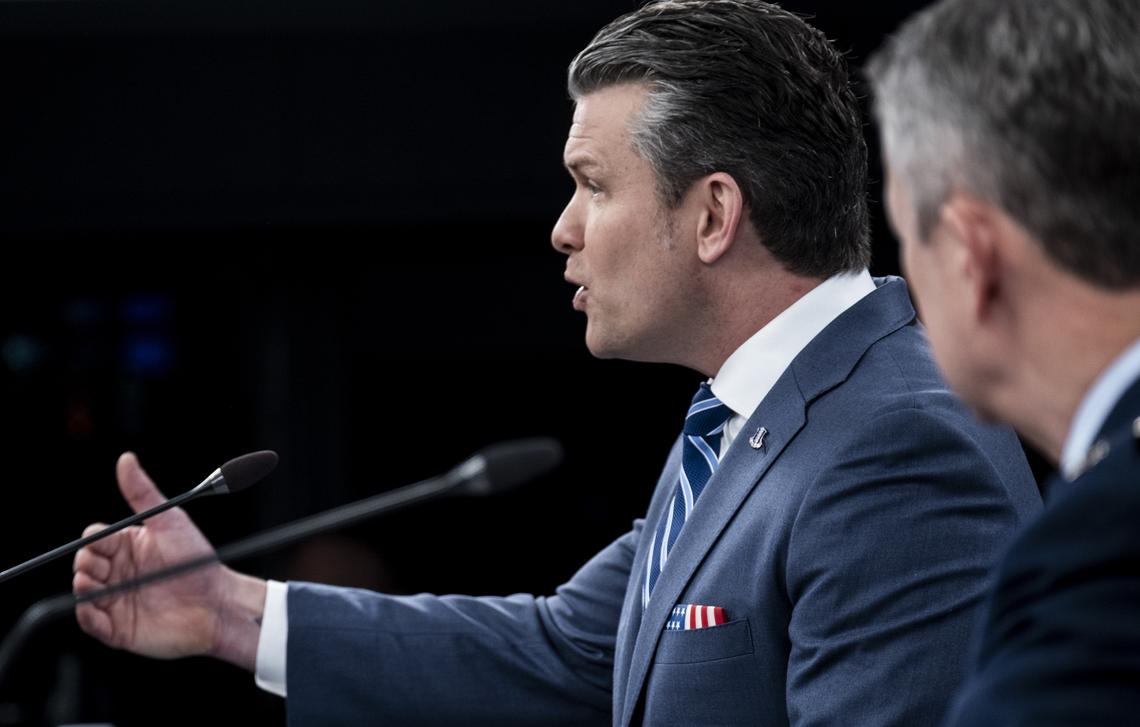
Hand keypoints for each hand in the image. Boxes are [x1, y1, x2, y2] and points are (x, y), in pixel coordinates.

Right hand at [73, 452, 265, 669]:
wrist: (219, 602)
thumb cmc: (198, 560)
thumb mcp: (170, 521)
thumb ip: (143, 493)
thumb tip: (125, 459)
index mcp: (126, 547)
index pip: (95, 540)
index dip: (96, 541)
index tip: (105, 541)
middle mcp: (117, 572)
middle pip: (85, 564)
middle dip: (87, 563)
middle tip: (102, 566)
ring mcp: (116, 600)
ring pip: (84, 592)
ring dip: (83, 587)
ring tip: (94, 583)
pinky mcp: (119, 628)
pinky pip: (91, 623)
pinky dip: (86, 616)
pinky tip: (94, 607)